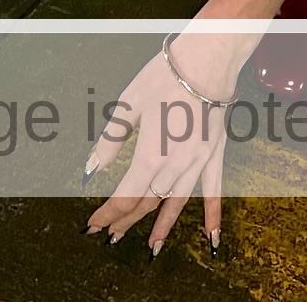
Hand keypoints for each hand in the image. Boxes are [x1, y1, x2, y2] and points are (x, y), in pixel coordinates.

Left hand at [84, 28, 250, 254]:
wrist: (207, 57)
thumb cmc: (166, 75)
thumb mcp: (130, 103)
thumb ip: (111, 140)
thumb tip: (92, 169)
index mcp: (150, 155)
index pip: (124, 195)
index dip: (107, 213)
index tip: (92, 225)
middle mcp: (174, 166)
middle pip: (147, 202)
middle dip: (127, 220)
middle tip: (111, 234)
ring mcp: (197, 162)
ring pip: (175, 203)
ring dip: (161, 227)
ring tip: (150, 249)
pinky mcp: (214, 153)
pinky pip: (214, 191)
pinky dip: (212, 217)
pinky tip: (211, 239)